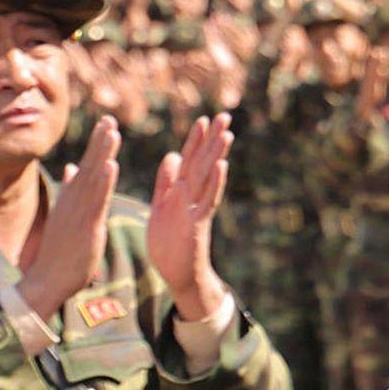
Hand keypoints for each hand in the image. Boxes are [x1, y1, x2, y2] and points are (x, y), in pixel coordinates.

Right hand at [14, 117, 124, 320]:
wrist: (46, 279)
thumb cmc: (60, 253)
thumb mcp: (66, 217)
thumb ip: (70, 191)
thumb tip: (71, 168)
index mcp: (71, 200)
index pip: (86, 168)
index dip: (96, 146)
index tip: (106, 124)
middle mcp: (73, 201)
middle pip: (89, 166)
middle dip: (100, 142)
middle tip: (111, 118)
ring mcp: (78, 212)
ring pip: (93, 178)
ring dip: (102, 154)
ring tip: (112, 131)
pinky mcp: (86, 226)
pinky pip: (96, 201)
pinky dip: (103, 182)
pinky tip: (110, 165)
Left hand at [149, 114, 234, 322]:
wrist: (178, 274)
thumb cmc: (170, 243)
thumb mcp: (161, 206)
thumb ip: (166, 182)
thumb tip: (172, 155)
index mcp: (178, 191)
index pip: (188, 160)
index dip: (194, 140)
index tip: (203, 119)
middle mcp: (190, 196)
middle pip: (202, 162)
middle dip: (212, 139)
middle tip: (225, 115)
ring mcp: (195, 208)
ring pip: (207, 177)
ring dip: (216, 155)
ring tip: (226, 133)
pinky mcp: (197, 223)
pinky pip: (207, 200)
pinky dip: (214, 183)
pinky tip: (222, 166)